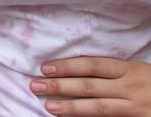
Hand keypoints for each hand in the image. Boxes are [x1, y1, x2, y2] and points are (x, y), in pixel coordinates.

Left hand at [30, 57, 150, 114]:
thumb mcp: (139, 73)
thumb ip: (114, 73)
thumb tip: (78, 74)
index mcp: (131, 70)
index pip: (93, 66)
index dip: (68, 66)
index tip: (44, 67)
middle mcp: (132, 88)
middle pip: (90, 86)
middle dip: (60, 86)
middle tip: (35, 85)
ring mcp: (136, 108)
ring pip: (99, 108)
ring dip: (71, 107)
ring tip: (48, 107)